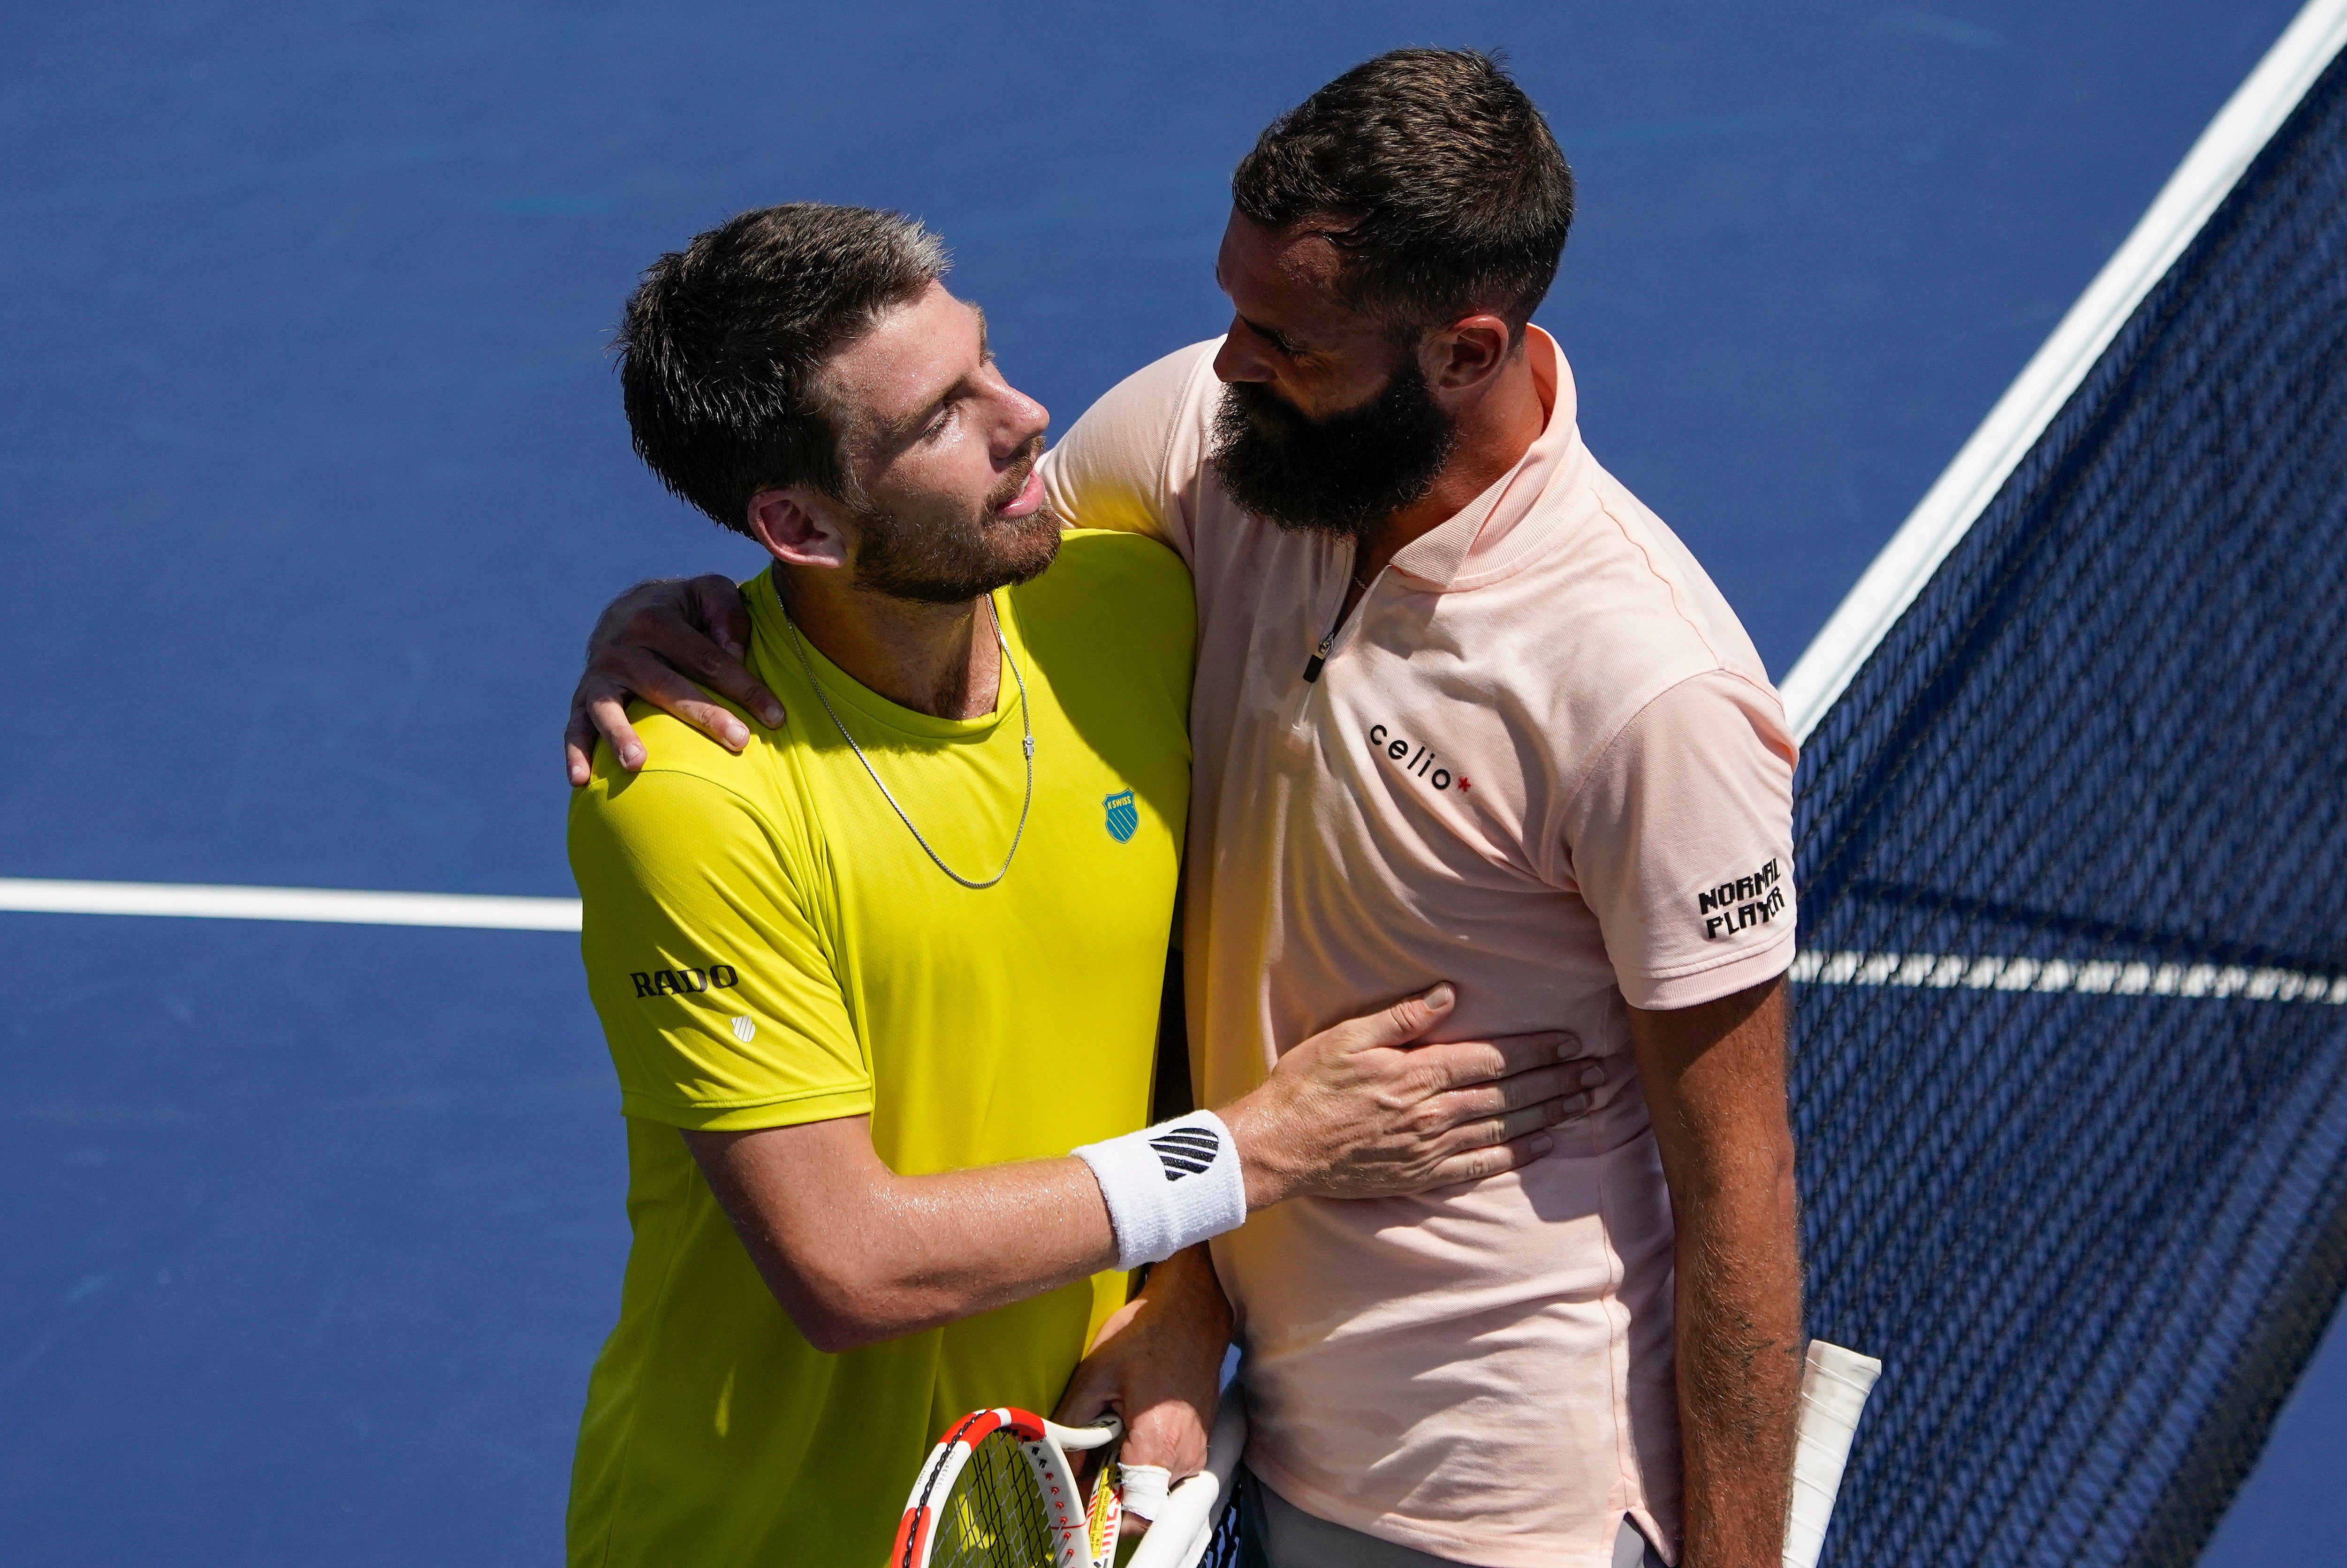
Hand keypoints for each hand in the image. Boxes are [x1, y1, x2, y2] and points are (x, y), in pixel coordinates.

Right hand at [563, 575, 784, 785]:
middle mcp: (623, 646)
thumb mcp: (711, 592)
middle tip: (739, 741)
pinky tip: (580, 781)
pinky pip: (574, 728)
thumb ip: (728, 612)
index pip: (709, 659)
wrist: (628, 609)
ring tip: (637, 763)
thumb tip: (735, 653)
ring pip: (609, 707)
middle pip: (666, 685)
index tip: (777, 717)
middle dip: (704, 714)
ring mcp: (599, 674)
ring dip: (620, 735)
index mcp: (657, 619)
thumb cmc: (686, 609)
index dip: (745, 687)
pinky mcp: (582, 698)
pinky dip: (575, 753)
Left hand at [1052, 1248, 1229, 1537]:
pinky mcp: (1199, 1441)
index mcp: (1158, 1445)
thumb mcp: (1093, 1376)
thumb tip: (1062, 1467)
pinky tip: (1130, 1425)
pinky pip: (1166, 1468)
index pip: (1132, 1514)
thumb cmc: (1145, 1336)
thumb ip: (1073, 1428)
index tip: (1078, 1496)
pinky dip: (1143, 1458)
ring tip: (1110, 1432)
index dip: (1101, 1512)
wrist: (1192, 1310)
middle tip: (1086, 1458)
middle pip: (1140, 1504)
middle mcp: (1184, 1457)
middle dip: (1108, 1488)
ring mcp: (1196, 1450)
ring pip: (1152, 1487)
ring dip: (1125, 1472)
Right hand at [1222, 983, 1602, 1204]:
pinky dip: (1517, 1156)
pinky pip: (1481, 1166)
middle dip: (1557, 1081)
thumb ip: (1400, 1017)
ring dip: (1549, 1114)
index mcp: (1417, 1073)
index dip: (1535, 1049)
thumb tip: (1448, 994)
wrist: (1279, 1148)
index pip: (1491, 1058)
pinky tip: (1544, 1147)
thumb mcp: (1345, 1037)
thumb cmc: (1306, 1087)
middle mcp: (1431, 1112)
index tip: (1570, 1041)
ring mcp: (1429, 1147)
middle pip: (1509, 1094)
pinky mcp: (1421, 1174)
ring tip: (1585, 1103)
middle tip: (1598, 1073)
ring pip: (1504, 1128)